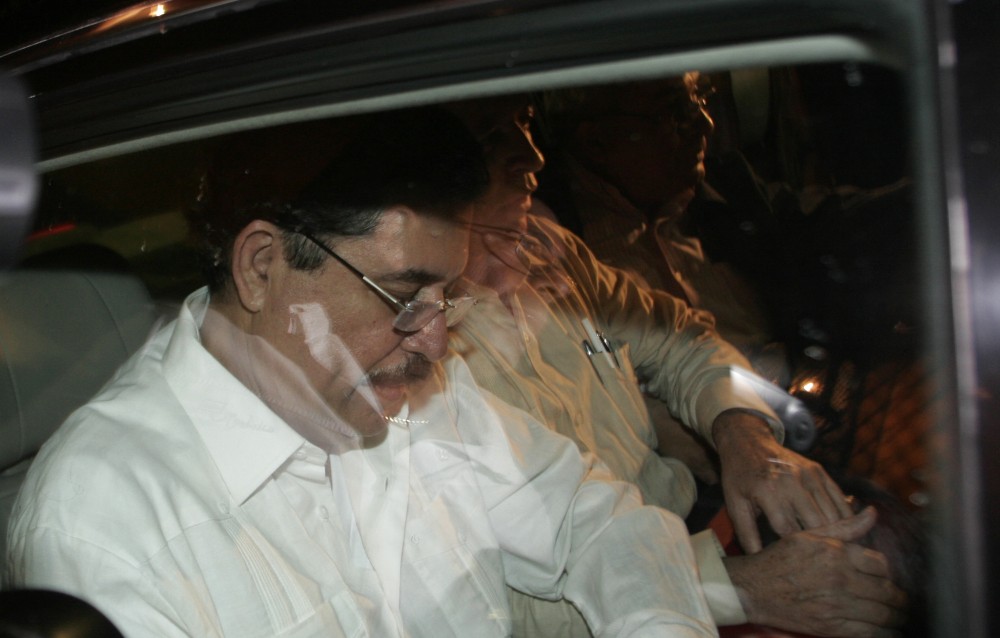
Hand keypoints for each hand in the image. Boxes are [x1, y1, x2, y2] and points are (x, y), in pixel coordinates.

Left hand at [712, 409, 853, 552]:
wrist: (749, 441)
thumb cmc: (740, 476)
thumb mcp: (734, 502)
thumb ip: (746, 533)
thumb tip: (757, 561)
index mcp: (767, 489)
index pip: (788, 531)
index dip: (793, 551)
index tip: (797, 565)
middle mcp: (791, 481)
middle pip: (817, 525)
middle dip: (820, 547)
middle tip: (822, 565)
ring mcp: (808, 474)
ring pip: (833, 516)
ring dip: (837, 536)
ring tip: (835, 555)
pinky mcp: (819, 471)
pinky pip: (840, 500)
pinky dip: (846, 519)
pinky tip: (845, 535)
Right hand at [724, 507, 907, 636]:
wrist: (752, 588)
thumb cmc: (779, 559)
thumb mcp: (809, 535)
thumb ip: (845, 526)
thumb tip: (873, 513)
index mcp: (836, 553)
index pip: (882, 564)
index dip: (889, 573)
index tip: (889, 578)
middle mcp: (839, 579)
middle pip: (887, 591)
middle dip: (900, 598)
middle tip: (903, 601)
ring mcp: (836, 605)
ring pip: (883, 613)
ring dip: (896, 616)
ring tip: (899, 616)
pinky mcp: (830, 626)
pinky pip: (869, 632)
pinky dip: (884, 633)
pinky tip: (887, 630)